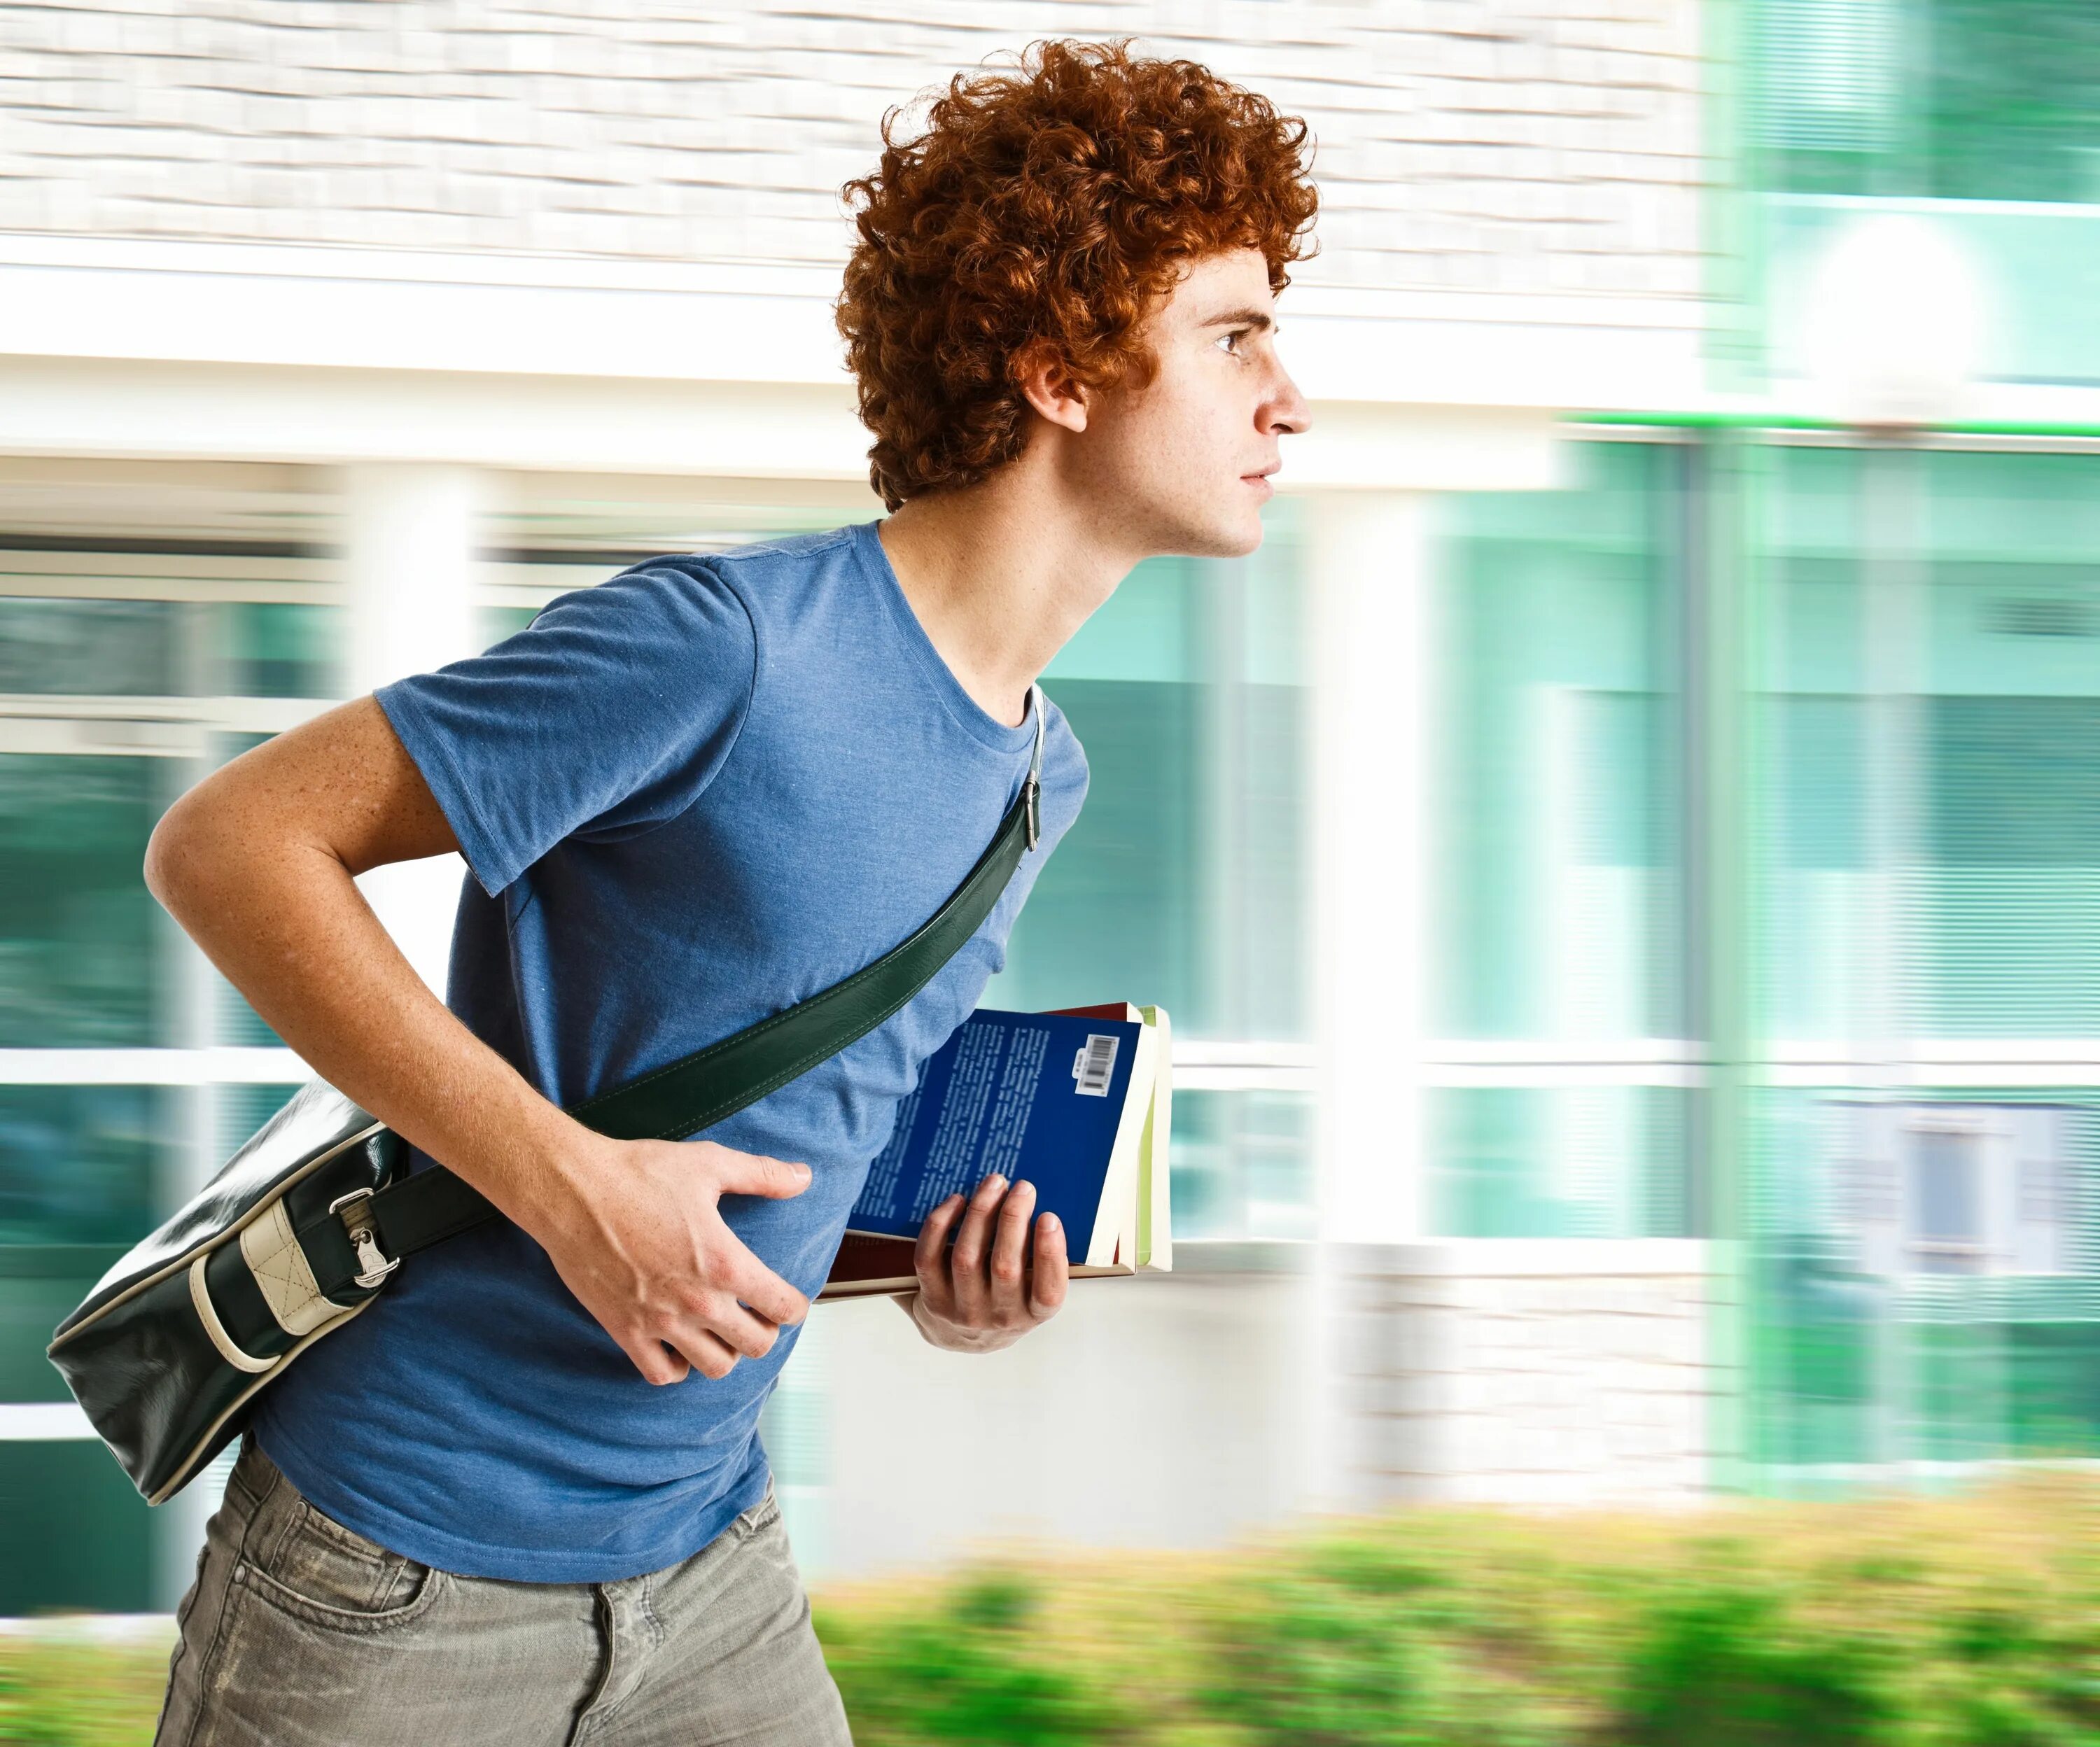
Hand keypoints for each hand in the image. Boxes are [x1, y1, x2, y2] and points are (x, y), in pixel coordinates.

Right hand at [530, 1130, 813, 1384]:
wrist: (572, 1191)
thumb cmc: (639, 1173)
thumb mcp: (710, 1164)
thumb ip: (763, 1174)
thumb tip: (804, 1177)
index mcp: (725, 1262)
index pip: (784, 1307)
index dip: (794, 1305)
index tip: (787, 1299)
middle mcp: (698, 1301)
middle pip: (756, 1346)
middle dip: (764, 1331)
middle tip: (754, 1313)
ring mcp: (661, 1322)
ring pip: (715, 1367)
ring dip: (726, 1351)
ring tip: (720, 1329)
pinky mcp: (625, 1331)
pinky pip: (661, 1374)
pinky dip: (677, 1367)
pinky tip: (680, 1344)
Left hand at [898, 1172, 1067, 1352]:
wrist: (959, 1337)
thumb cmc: (1003, 1302)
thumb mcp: (1031, 1292)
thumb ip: (1039, 1261)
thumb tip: (1036, 1206)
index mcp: (1032, 1314)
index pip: (1047, 1292)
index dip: (1049, 1255)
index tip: (1049, 1217)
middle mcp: (998, 1317)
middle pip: (1004, 1266)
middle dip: (1013, 1218)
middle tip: (1022, 1187)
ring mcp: (962, 1311)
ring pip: (967, 1257)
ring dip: (980, 1213)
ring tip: (994, 1184)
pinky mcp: (932, 1299)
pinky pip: (930, 1257)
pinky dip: (941, 1225)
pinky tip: (956, 1201)